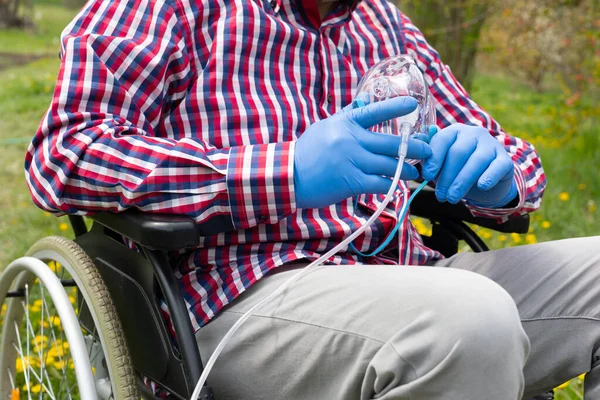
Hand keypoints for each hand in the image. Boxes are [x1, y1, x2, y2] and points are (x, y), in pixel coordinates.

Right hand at [294, 97, 431, 208]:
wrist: (289, 176)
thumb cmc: (308, 150)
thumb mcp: (326, 126)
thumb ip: (349, 114)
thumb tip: (366, 98)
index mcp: (346, 124)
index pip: (375, 111)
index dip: (395, 107)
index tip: (412, 105)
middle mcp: (351, 140)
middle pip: (392, 142)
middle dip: (414, 146)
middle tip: (428, 149)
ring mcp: (352, 161)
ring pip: (390, 165)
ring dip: (406, 169)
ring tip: (416, 172)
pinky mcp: (351, 182)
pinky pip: (379, 184)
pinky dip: (390, 186)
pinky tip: (396, 187)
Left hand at [421, 123, 517, 207]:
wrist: (486, 182)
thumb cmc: (457, 170)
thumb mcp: (441, 164)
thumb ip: (429, 157)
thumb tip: (414, 148)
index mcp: (455, 132)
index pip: (443, 140)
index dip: (434, 158)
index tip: (427, 176)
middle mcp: (474, 134)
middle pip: (459, 153)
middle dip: (447, 177)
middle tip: (440, 195)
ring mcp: (491, 145)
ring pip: (476, 161)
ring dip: (462, 182)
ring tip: (452, 198)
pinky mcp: (505, 160)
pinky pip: (497, 167)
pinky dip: (489, 177)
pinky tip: (481, 186)